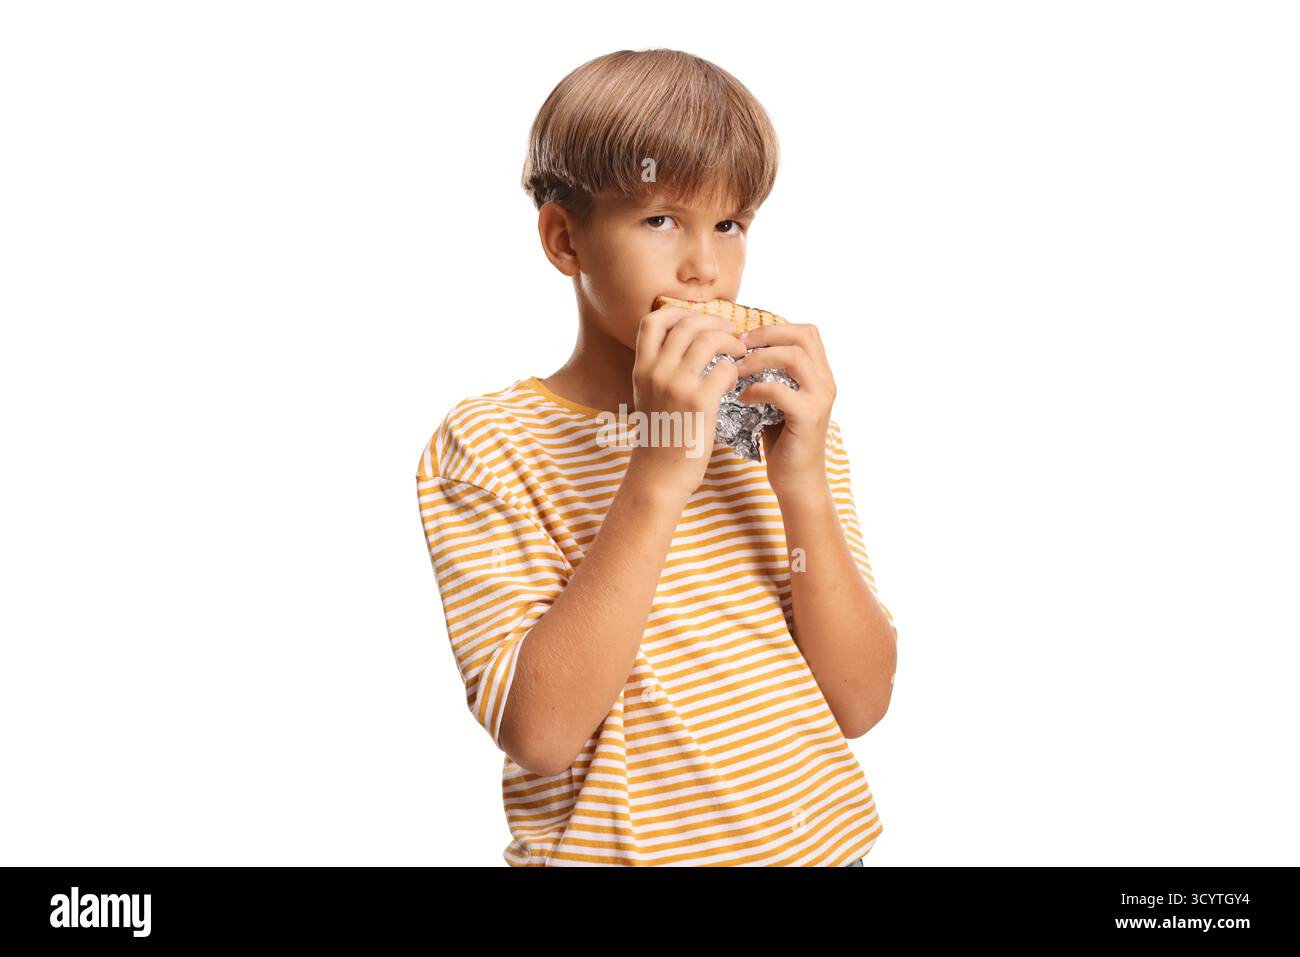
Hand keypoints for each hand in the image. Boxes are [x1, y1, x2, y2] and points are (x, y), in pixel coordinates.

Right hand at [629, 303, 747, 498]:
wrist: (659, 474)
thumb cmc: (660, 437)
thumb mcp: (649, 397)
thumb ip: (661, 370)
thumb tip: (684, 345)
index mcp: (641, 368)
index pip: (653, 320)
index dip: (678, 312)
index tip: (697, 320)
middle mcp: (655, 371)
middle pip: (687, 324)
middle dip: (714, 323)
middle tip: (731, 333)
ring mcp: (676, 385)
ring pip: (709, 340)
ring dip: (731, 341)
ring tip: (741, 352)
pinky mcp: (699, 402)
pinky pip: (725, 368)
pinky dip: (736, 369)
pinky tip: (738, 379)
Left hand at [733, 322, 835, 497]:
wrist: (797, 481)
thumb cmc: (782, 441)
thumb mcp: (777, 401)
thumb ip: (771, 376)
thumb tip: (739, 352)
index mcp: (820, 374)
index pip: (806, 332)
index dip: (774, 329)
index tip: (745, 339)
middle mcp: (825, 382)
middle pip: (803, 336)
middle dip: (766, 335)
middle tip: (738, 347)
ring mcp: (820, 399)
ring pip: (794, 357)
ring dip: (759, 358)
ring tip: (736, 370)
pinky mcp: (808, 417)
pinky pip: (780, 390)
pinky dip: (757, 388)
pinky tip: (742, 398)